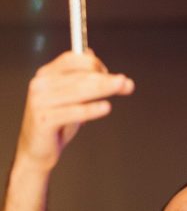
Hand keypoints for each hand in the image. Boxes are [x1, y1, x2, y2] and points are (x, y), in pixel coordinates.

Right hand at [16, 51, 134, 173]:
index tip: (111, 74)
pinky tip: (105, 107)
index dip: (95, 64)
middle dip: (107, 79)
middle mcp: (40, 85)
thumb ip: (80, 80)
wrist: (36, 151)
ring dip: (104, 88)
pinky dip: (92, 109)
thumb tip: (97, 61)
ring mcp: (40, 102)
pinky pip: (74, 112)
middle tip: (126, 83)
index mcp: (46, 75)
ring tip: (122, 87)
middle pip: (80, 75)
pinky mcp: (44, 120)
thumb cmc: (55, 123)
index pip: (73, 60)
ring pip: (80, 90)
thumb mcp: (68, 97)